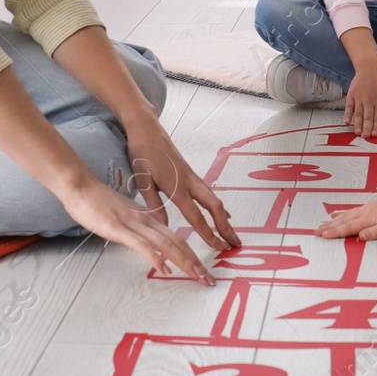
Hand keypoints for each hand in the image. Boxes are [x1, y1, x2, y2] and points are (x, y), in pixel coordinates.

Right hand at [60, 177, 217, 285]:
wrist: (81, 187)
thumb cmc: (98, 202)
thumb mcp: (123, 215)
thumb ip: (137, 227)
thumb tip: (147, 241)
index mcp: (149, 219)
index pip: (176, 238)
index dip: (191, 255)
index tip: (202, 270)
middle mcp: (146, 222)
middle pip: (177, 243)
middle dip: (195, 262)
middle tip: (209, 279)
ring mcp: (134, 225)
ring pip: (165, 244)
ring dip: (183, 261)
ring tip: (197, 276)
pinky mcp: (119, 229)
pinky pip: (141, 245)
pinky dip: (155, 257)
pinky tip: (164, 269)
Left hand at [122, 118, 242, 255]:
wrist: (146, 127)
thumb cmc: (142, 152)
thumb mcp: (142, 179)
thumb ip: (153, 204)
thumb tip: (162, 227)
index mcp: (176, 187)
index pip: (196, 216)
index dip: (208, 233)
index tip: (218, 247)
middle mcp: (189, 182)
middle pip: (214, 207)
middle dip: (226, 227)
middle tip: (234, 244)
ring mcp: (192, 176)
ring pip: (215, 199)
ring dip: (224, 218)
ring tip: (232, 234)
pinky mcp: (191, 173)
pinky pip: (209, 192)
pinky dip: (218, 206)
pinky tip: (222, 213)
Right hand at [317, 194, 376, 240]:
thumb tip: (360, 235)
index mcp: (369, 218)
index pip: (349, 227)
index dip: (335, 232)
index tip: (323, 235)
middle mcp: (365, 212)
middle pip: (343, 221)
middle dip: (328, 227)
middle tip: (315, 232)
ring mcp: (366, 209)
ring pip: (345, 216)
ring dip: (331, 221)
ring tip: (320, 225)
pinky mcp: (369, 207)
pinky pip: (350, 211)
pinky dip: (340, 214)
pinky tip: (334, 215)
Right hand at [344, 69, 376, 137]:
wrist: (369, 67)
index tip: (375, 135)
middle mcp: (369, 101)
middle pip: (368, 117)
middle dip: (367, 128)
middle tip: (366, 137)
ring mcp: (359, 98)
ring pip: (358, 113)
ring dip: (358, 124)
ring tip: (357, 133)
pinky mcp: (351, 95)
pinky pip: (349, 106)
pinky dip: (347, 114)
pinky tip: (347, 122)